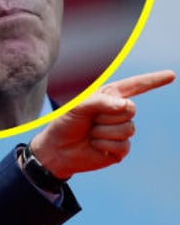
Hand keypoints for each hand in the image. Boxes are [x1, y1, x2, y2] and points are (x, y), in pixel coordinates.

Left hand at [30, 70, 174, 179]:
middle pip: (129, 109)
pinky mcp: (120, 149)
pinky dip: (104, 145)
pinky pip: (122, 145)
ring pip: (126, 128)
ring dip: (103, 132)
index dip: (153, 81)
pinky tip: (95, 146)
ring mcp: (121, 131)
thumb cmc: (65, 124)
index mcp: (109, 97)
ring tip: (90, 134)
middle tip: (89, 121)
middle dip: (105, 116)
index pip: (134, 86)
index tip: (170, 75)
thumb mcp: (78, 107)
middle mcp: (118, 112)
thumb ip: (101, 102)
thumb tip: (126, 106)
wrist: (57, 149)